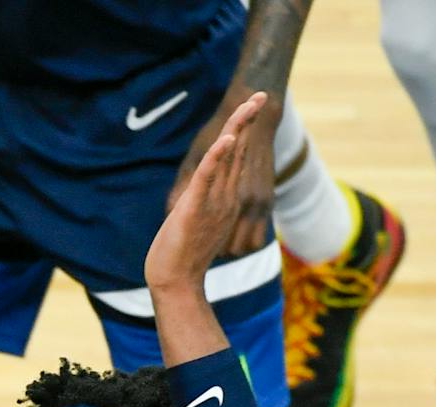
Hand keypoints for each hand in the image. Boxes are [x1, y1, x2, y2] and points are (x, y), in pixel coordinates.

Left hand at [145, 91, 268, 294]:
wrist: (174, 282)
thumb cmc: (178, 256)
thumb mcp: (190, 219)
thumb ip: (195, 200)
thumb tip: (192, 192)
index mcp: (227, 199)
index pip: (237, 159)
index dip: (245, 132)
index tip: (253, 108)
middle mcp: (229, 198)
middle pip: (240, 151)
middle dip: (250, 121)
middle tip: (260, 94)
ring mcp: (215, 202)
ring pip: (229, 158)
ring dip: (239, 130)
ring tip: (249, 104)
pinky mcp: (195, 206)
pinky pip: (208, 176)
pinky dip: (217, 157)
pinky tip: (226, 140)